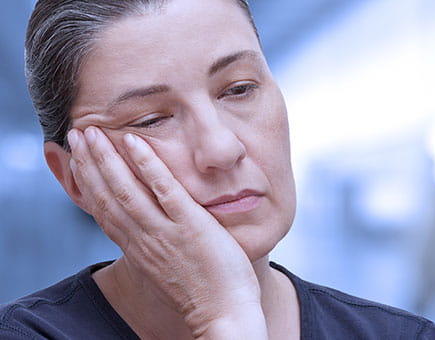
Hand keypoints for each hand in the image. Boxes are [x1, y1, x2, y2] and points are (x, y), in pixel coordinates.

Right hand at [67, 126, 266, 338]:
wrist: (224, 316)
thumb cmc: (203, 293)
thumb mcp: (166, 268)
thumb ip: (155, 245)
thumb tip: (152, 228)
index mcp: (138, 249)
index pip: (104, 211)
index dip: (87, 183)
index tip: (78, 160)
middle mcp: (144, 240)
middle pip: (107, 196)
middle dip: (89, 164)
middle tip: (76, 135)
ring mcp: (165, 233)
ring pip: (127, 191)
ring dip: (106, 159)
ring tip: (92, 131)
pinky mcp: (191, 227)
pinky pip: (165, 191)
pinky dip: (147, 165)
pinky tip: (134, 142)